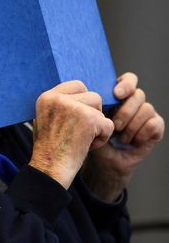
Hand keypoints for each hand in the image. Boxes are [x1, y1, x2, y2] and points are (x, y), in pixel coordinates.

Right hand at [29, 81, 114, 188]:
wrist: (49, 169)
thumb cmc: (49, 149)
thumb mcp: (46, 119)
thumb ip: (60, 104)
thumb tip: (81, 94)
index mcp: (46, 97)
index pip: (76, 86)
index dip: (82, 103)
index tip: (76, 120)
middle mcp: (58, 99)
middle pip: (92, 96)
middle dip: (92, 113)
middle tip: (79, 131)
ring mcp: (73, 108)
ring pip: (100, 109)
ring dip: (97, 125)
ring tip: (82, 139)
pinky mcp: (89, 119)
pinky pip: (108, 124)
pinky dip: (102, 138)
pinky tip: (87, 147)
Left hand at [82, 73, 164, 201]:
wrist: (102, 162)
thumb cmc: (92, 138)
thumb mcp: (87, 120)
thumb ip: (89, 106)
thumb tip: (87, 93)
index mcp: (117, 96)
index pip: (129, 80)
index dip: (126, 84)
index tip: (116, 94)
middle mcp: (133, 102)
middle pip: (138, 94)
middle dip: (125, 111)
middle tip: (114, 125)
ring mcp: (146, 114)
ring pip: (147, 108)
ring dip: (131, 125)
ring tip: (119, 137)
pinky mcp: (155, 127)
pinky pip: (154, 124)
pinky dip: (140, 134)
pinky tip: (131, 142)